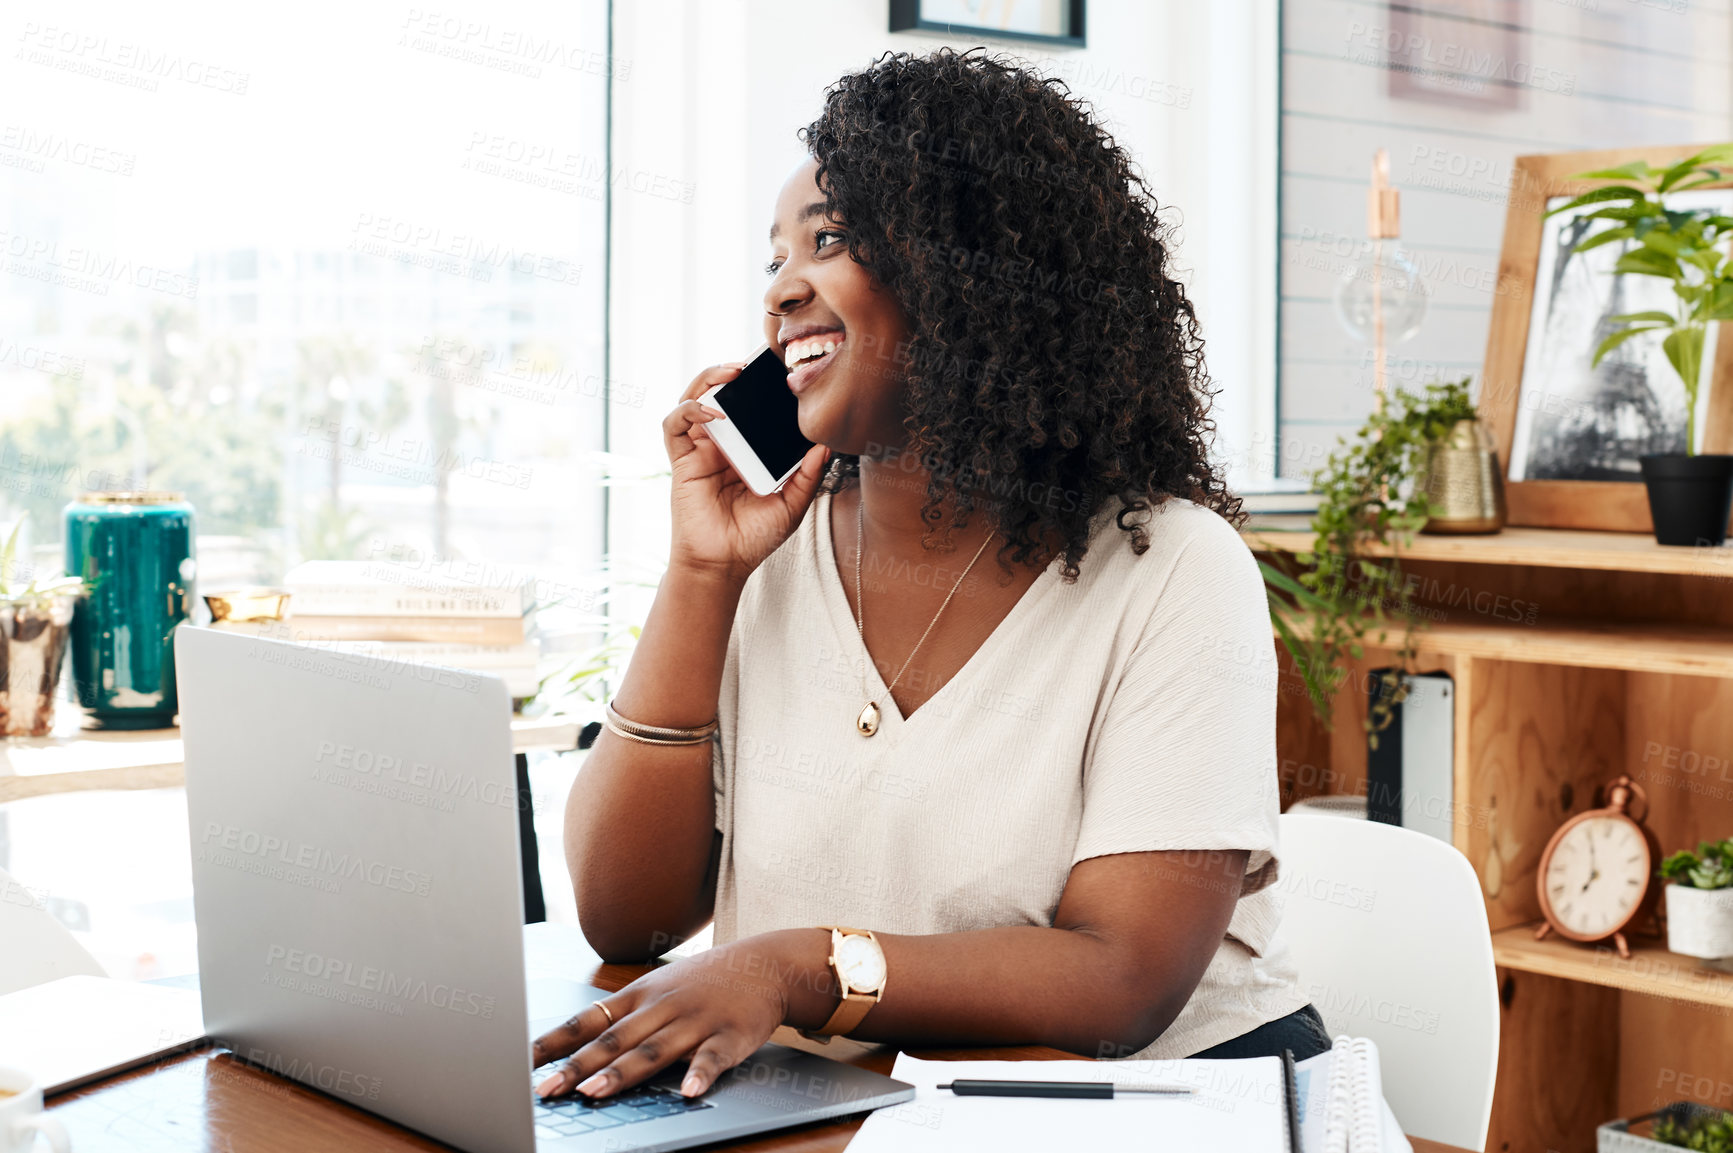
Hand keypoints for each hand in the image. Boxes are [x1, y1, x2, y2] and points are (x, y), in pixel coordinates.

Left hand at [531, 933, 825, 1099]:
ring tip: (596, 1093)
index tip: (522, 1061)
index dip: (554, 1042)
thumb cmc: (704, 982)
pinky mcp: (729, 1036)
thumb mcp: (658, 988)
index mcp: (640, 996)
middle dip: (578, 1066)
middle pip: (614, 1040)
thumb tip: (577, 1050)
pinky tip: (688, 1092)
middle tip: (548, 1089)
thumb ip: (624, 1019)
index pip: (588, 1020)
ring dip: (622, 1073)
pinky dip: (700, 1075)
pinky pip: (712, 1058)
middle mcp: (662, 1007)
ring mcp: (695, 1021)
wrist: (764, 965)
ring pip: (653, 1050)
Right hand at [663, 363, 830, 583]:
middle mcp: (721, 444)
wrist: (724, 564)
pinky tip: (712, 412)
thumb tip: (826, 446)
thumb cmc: (754, 538)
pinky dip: (689, 410)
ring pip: (692, 399)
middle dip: (731, 372)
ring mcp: (699, 450)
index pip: (748, 408)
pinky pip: (674, 425)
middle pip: (718, 394)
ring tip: (732, 373)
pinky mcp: (681, 460)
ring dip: (709, 379)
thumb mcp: (791, 504)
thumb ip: (807, 475)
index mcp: (745, 450)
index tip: (778, 373)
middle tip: (753, 363)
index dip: (757, 387)